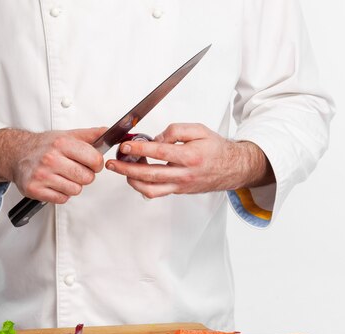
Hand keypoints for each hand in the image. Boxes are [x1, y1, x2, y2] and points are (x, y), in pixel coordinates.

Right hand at [0, 127, 105, 203]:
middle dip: (85, 175)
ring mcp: (41, 175)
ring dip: (73, 185)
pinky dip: (61, 194)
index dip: (96, 164)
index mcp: (61, 144)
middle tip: (76, 170)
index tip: (91, 163)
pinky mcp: (34, 189)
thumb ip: (90, 135)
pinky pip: (62, 199)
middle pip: (87, 178)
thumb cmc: (44, 145)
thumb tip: (109, 133)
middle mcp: (50, 158)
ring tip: (63, 176)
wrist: (17, 153)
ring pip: (76, 190)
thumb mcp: (67, 135)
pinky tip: (55, 183)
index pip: (95, 160)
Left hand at [104, 123, 273, 198]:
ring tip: (121, 170)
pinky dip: (143, 186)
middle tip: (112, 163)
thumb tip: (156, 138)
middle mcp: (185, 174)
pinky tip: (136, 177)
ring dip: (132, 180)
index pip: (159, 152)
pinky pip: (157, 192)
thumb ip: (176, 130)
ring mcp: (181, 185)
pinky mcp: (179, 191)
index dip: (140, 148)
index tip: (125, 145)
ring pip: (151, 189)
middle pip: (150, 174)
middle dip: (127, 168)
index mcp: (190, 156)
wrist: (232, 168)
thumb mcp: (199, 130)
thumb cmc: (216, 149)